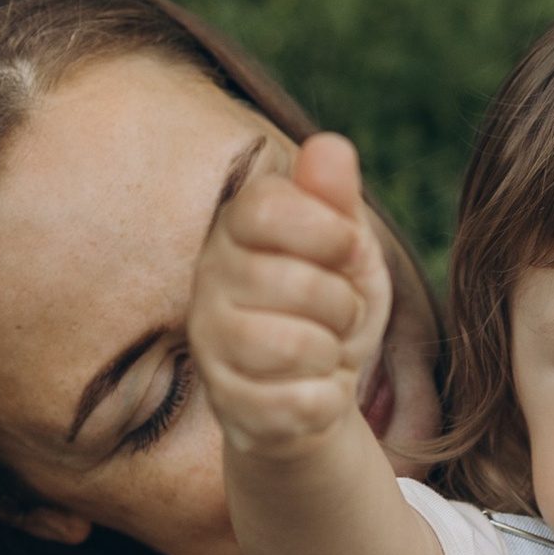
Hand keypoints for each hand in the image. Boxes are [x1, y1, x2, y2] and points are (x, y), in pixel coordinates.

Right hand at [191, 131, 392, 460]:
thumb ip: (336, 199)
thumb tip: (332, 146)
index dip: (328, 230)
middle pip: (296, 282)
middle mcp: (207, 284)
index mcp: (233, 231)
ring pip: (296, 346)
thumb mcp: (345, 247)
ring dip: (332, 353)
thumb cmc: (329, 307)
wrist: (317, 393)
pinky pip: (301, 402)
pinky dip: (326, 400)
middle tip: (336, 314)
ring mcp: (211, 348)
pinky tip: (310, 393)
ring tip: (321, 351)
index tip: (345, 248)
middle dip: (342, 303)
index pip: (266, 209)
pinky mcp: (228, 408)